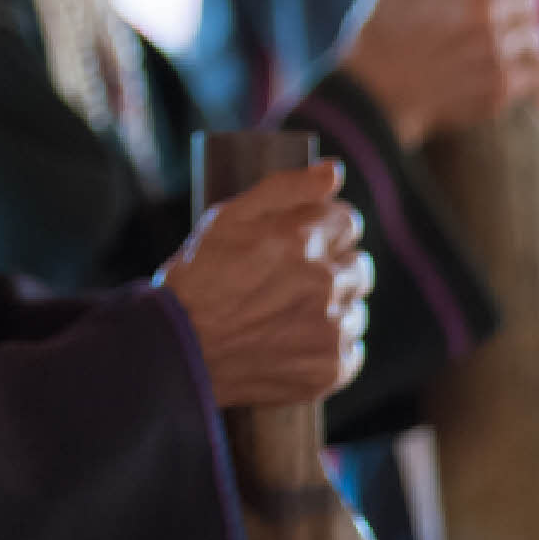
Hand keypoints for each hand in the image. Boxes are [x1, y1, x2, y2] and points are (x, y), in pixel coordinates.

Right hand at [158, 163, 370, 407]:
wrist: (180, 350)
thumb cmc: (198, 279)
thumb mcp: (228, 218)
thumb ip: (285, 188)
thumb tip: (334, 171)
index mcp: (301, 240)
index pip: (348, 221)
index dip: (323, 228)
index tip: (300, 242)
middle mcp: (323, 283)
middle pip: (359, 266)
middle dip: (332, 267)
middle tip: (290, 281)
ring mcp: (330, 330)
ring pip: (355, 309)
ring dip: (332, 308)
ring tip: (286, 315)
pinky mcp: (331, 368)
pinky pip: (351, 349)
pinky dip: (329, 347)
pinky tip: (294, 342)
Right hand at [340, 0, 538, 145]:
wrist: (376, 86)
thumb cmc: (387, 19)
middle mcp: (482, 9)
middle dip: (512, 2)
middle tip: (487, 16)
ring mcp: (495, 49)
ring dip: (522, 36)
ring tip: (496, 44)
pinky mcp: (502, 85)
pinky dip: (532, 71)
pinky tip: (512, 69)